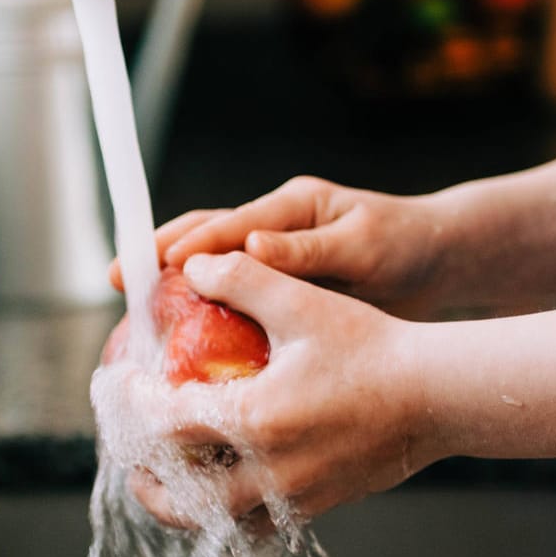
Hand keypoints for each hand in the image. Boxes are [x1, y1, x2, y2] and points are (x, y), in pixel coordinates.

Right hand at [113, 176, 456, 318]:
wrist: (439, 264)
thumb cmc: (408, 246)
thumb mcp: (365, 246)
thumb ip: (311, 249)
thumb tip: (253, 246)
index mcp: (291, 208)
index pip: (228, 223)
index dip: (187, 241)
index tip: (154, 262)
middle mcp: (274, 228)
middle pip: (203, 236)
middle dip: (158, 255)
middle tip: (116, 280)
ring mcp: (275, 259)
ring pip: (211, 268)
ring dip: (173, 286)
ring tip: (134, 315)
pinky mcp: (282, 291)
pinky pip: (234, 302)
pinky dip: (205, 317)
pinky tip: (184, 348)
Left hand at [127, 252, 444, 528]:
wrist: (439, 395)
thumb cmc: (373, 346)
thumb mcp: (302, 302)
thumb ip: (241, 279)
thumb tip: (192, 265)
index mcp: (253, 420)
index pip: (164, 425)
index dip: (134, 407)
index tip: (125, 388)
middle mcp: (268, 472)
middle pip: (179, 496)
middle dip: (146, 477)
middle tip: (133, 455)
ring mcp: (294, 497)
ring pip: (216, 523)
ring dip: (183, 506)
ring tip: (170, 480)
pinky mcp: (318, 507)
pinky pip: (257, 525)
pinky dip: (229, 514)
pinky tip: (225, 487)